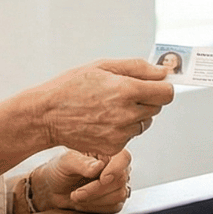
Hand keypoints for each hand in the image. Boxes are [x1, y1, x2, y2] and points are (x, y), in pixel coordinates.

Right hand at [23, 59, 174, 154]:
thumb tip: (164, 72)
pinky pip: (130, 136)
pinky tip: (103, 120)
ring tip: (110, 107)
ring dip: (135, 115)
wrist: (46, 115)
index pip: (166, 93)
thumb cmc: (71, 87)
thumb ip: (138, 68)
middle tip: (124, 94)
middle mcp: (127, 114)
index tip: (154, 85)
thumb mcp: (103, 66)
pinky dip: (122, 129)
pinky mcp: (114, 147)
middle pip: (157, 108)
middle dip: (147, 99)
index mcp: (126, 90)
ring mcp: (121, 133)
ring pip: (144, 123)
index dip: (162, 87)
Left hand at [40, 149, 133, 213]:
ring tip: (76, 197)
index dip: (115, 169)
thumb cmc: (60, 169)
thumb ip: (82, 163)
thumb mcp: (66, 162)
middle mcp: (117, 167)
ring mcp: (117, 185)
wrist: (53, 188)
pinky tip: (83, 202)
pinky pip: (114, 207)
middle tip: (76, 193)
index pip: (123, 158)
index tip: (102, 178)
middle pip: (120, 180)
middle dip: (96, 190)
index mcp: (108, 152)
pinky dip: (95, 207)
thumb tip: (99, 166)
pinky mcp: (114, 201)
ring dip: (94, 200)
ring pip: (119, 195)